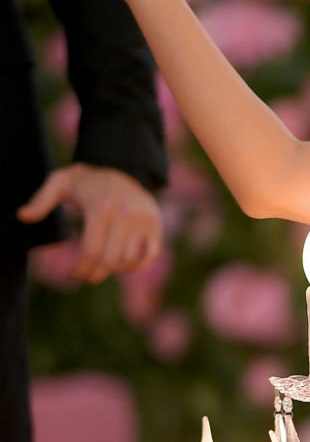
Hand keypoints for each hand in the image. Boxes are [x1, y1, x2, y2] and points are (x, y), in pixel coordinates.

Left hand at [18, 164, 161, 283]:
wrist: (123, 166)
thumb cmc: (87, 179)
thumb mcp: (60, 182)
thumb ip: (41, 200)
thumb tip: (23, 217)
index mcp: (100, 208)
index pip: (92, 252)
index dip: (81, 270)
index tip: (73, 275)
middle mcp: (125, 215)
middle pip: (110, 261)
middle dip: (95, 274)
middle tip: (85, 276)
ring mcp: (143, 221)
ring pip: (128, 261)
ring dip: (112, 270)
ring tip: (101, 266)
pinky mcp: (154, 225)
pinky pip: (148, 256)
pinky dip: (136, 266)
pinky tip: (122, 264)